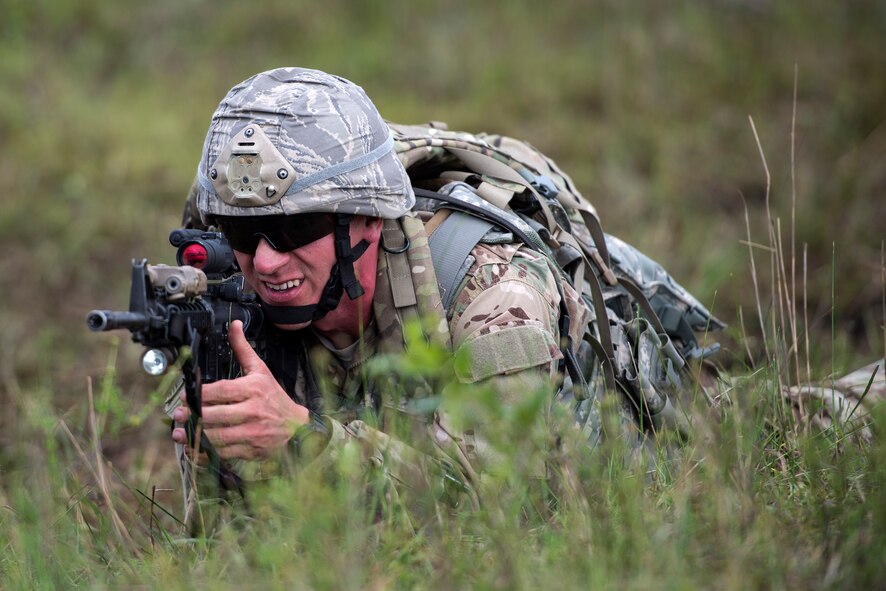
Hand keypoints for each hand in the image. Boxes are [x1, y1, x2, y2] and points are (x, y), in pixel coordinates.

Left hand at [171, 320, 309, 459]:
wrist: (296, 427)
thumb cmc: (274, 396)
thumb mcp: (260, 370)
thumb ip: (243, 348)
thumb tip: (234, 324)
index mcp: (253, 389)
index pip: (221, 391)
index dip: (200, 394)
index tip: (185, 394)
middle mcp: (253, 411)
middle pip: (215, 415)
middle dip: (193, 415)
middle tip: (179, 414)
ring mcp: (252, 432)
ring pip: (217, 436)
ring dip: (195, 435)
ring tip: (180, 432)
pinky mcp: (251, 449)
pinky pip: (224, 452)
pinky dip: (207, 452)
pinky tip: (195, 447)